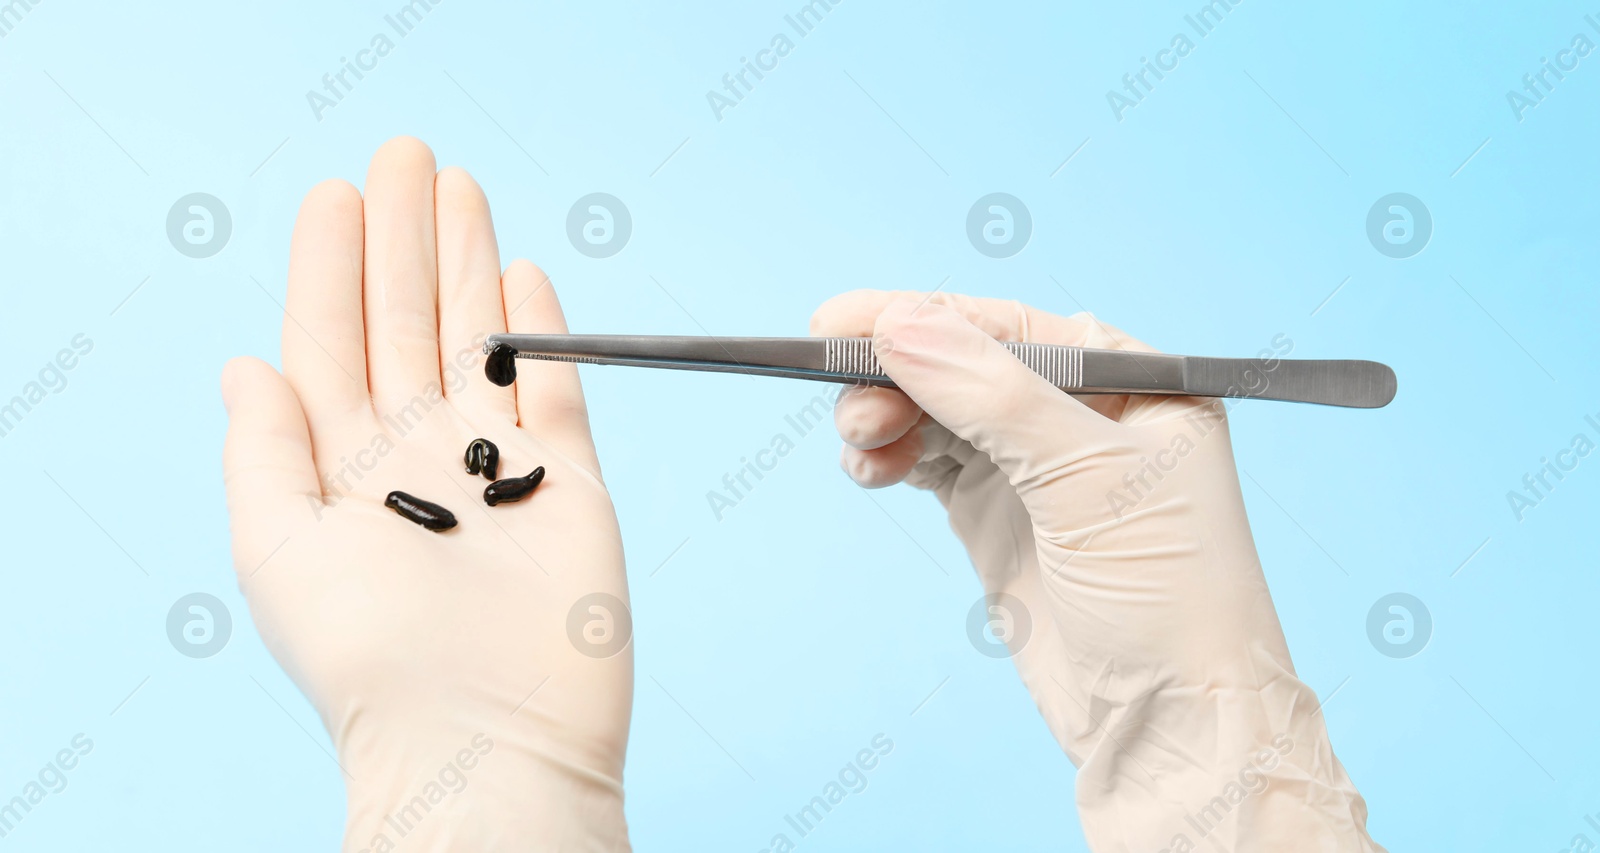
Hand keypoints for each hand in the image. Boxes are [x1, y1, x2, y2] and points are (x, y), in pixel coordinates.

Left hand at [222, 138, 630, 851]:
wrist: (488, 735)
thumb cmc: (373, 660)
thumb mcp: (277, 551)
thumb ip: (263, 451)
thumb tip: (242, 364)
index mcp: (342, 469)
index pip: (331, 341)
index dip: (331, 265)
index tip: (337, 191)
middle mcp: (416, 455)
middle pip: (406, 320)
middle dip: (404, 237)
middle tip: (408, 154)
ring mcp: (493, 465)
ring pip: (477, 338)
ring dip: (468, 261)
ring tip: (460, 187)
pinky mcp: (566, 483)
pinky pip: (552, 391)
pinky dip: (539, 332)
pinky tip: (524, 274)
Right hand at [812, 290, 1382, 851]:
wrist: (1171, 724)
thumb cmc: (1171, 598)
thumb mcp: (1086, 479)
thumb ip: (992, 395)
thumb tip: (901, 322)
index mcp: (1134, 382)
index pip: (1014, 325)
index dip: (927, 314)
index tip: (842, 321)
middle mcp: (1084, 415)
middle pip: (967, 363)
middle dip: (899, 372)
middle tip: (845, 396)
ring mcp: (1037, 469)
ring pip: (940, 411)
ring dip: (889, 415)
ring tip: (858, 441)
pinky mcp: (1000, 516)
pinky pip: (931, 461)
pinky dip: (894, 457)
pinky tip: (869, 465)